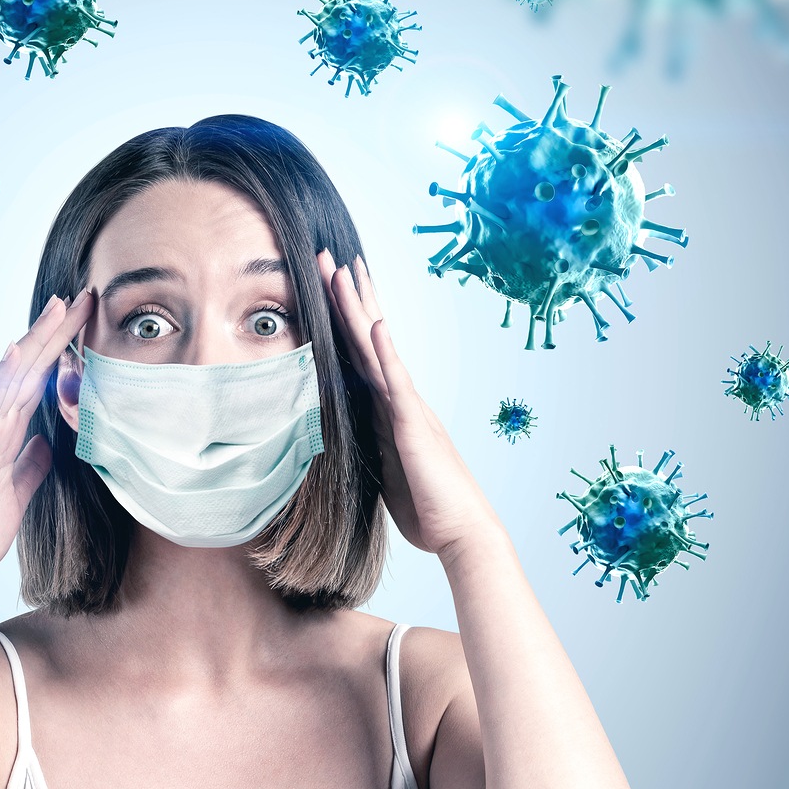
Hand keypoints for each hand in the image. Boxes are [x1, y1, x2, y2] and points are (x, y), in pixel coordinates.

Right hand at [0, 290, 93, 572]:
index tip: (83, 325)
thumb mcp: (16, 494)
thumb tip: (46, 442)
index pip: (36, 384)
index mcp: (2, 436)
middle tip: (82, 298)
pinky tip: (18, 351)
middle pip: (28, 369)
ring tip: (58, 308)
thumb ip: (30, 465)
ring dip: (35, 341)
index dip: (60, 354)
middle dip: (55, 333)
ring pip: (12, 376)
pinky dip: (4, 377)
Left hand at [317, 250, 496, 557]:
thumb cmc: (427, 506)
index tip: (331, 281)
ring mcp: (407, 408)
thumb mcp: (385, 468)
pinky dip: (386, 353)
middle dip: (347, 296)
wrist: (461, 532)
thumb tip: (349, 430)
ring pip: (377, 349)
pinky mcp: (413, 426)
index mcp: (389, 408)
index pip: (362, 352)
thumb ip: (372, 442)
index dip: (346, 316)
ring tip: (343, 271)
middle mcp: (399, 398)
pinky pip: (396, 384)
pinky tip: (378, 325)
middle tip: (327, 256)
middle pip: (367, 337)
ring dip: (358, 310)